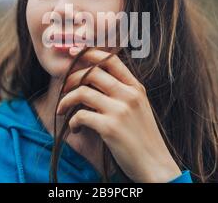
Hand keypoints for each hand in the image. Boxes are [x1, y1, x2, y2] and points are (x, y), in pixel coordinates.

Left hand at [56, 48, 181, 182]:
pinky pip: (80, 115)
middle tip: (64, 89)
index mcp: (136, 88)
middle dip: (71, 78)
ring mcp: (120, 110)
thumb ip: (122, 92)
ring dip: (66, 101)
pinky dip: (72, 122)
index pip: (111, 59)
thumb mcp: (139, 107)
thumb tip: (93, 80)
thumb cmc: (143, 137)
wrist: (155, 164)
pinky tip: (75, 129)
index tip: (73, 54)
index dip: (89, 53)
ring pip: (81, 92)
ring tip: (63, 110)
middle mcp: (129, 95)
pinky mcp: (110, 127)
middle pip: (92, 72)